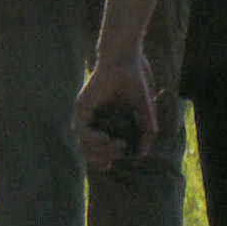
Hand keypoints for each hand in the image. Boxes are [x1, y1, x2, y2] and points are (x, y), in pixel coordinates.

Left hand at [75, 47, 157, 168]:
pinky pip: (81, 131)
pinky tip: (108, 138)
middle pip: (89, 151)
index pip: (98, 149)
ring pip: (83, 144)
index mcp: (107, 122)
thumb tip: (141, 155)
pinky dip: (94, 139)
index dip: (104, 160)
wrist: (128, 60)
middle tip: (120, 151)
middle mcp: (94, 119)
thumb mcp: (145, 112)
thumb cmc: (137, 81)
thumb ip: (146, 133)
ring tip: (118, 144)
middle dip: (103, 158)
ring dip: (101, 150)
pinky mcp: (82, 107)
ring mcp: (86, 114)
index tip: (113, 165)